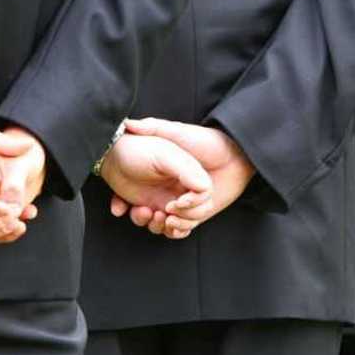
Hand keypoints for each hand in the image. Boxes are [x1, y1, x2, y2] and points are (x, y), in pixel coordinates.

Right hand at [119, 118, 255, 238]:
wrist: (236, 154)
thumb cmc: (205, 141)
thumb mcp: (175, 132)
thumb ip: (152, 127)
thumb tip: (127, 124)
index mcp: (160, 175)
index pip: (134, 192)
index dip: (122, 200)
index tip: (118, 206)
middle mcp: (169, 190)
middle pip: (145, 211)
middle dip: (140, 216)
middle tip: (142, 211)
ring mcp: (183, 203)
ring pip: (162, 222)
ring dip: (157, 225)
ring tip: (157, 215)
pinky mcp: (199, 214)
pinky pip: (182, 228)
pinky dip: (175, 230)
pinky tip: (172, 223)